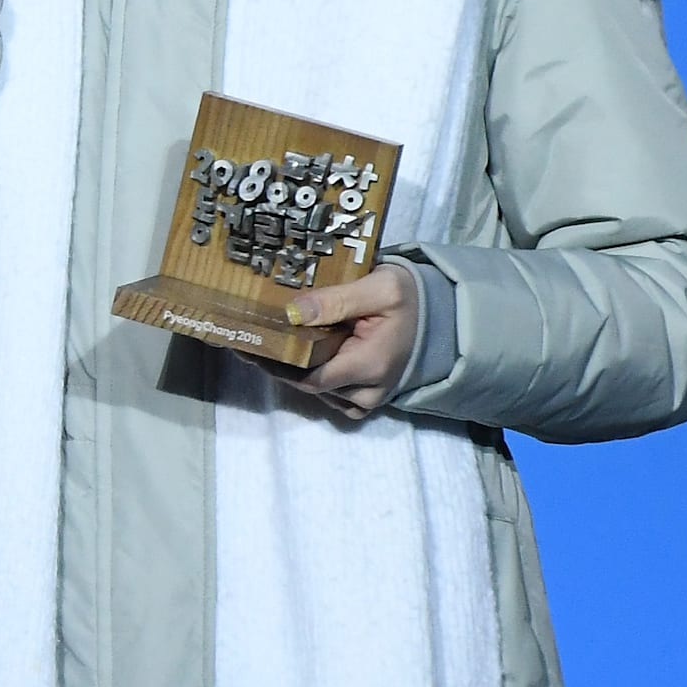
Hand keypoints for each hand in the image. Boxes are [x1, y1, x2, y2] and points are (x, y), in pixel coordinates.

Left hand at [253, 265, 419, 417]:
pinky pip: (331, 395)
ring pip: (317, 392)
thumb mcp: (380, 288)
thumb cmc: (409, 300)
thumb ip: (336, 300)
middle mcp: (369, 391)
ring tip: (263, 343)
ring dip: (290, 370)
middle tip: (247, 338)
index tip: (247, 344)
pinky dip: (311, 378)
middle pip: (309, 385)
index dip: (275, 364)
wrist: (439, 317)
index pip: (310, 377)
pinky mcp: (368, 397)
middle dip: (276, 364)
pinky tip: (294, 357)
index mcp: (369, 365)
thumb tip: (291, 313)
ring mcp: (369, 398)